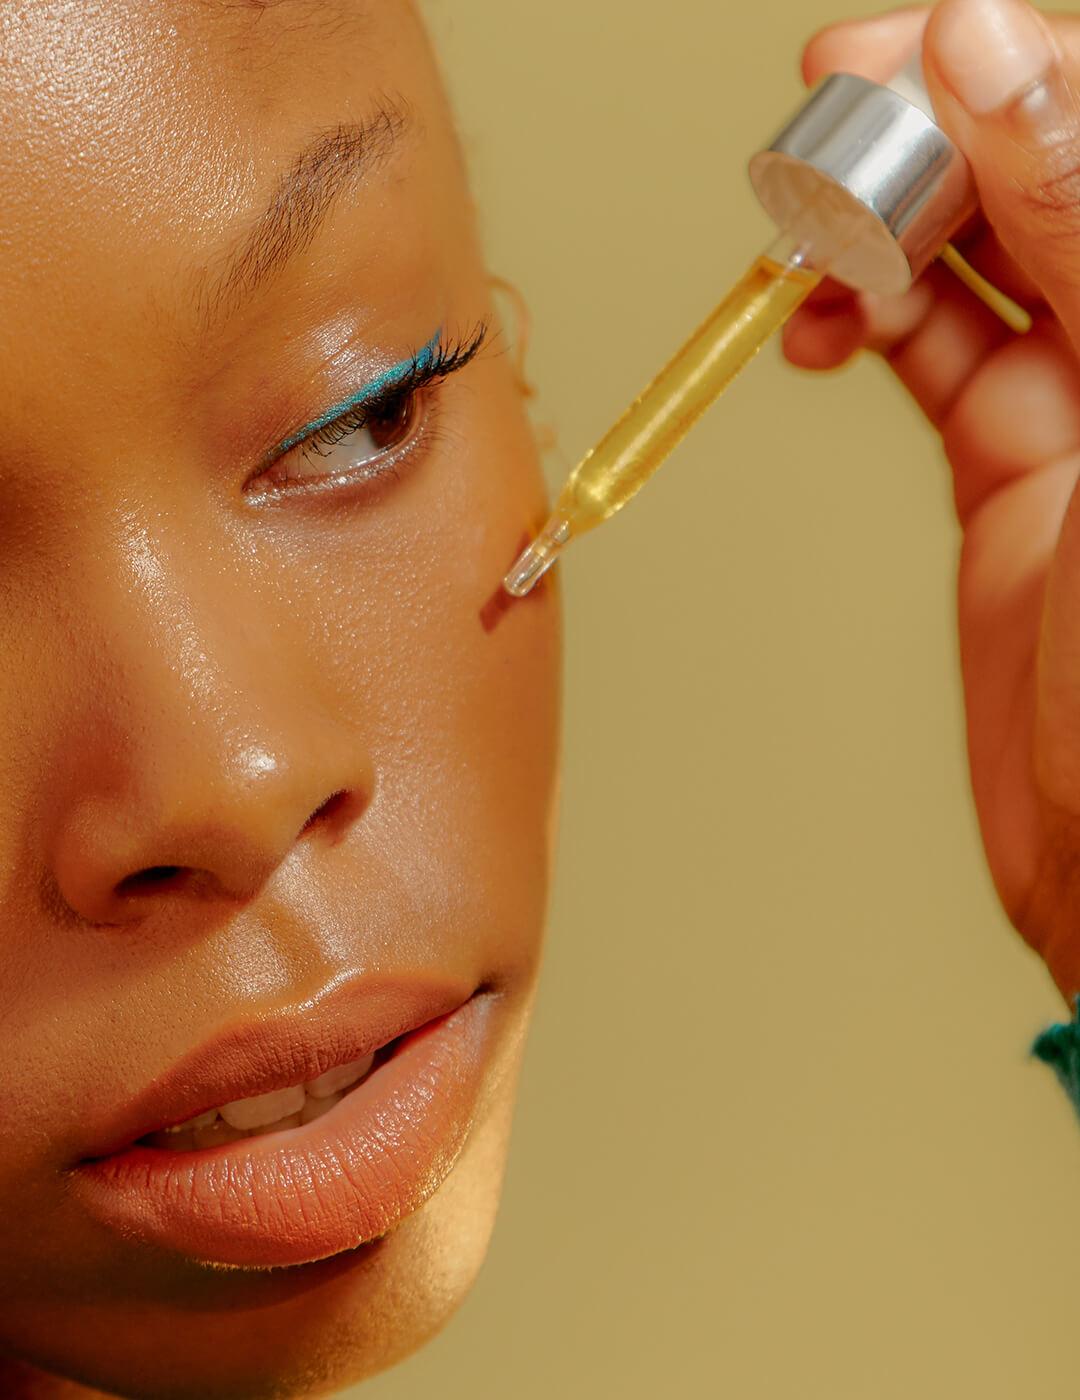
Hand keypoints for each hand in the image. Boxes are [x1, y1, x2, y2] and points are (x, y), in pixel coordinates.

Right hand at [785, 0, 1079, 1001]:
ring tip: (806, 241)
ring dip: (880, 226)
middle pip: (1036, 163)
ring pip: (974, 247)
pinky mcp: (1012, 455)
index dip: (1000, 67)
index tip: (890, 58)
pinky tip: (821, 321)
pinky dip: (866, 318)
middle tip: (823, 146)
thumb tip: (989, 56)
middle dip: (923, 135)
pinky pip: (932, 345)